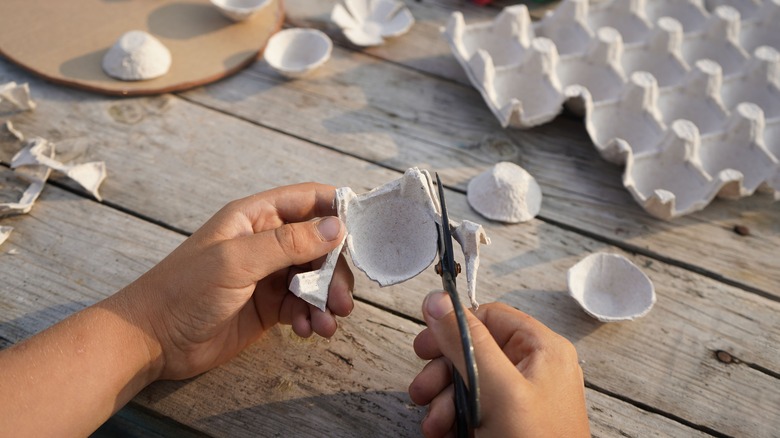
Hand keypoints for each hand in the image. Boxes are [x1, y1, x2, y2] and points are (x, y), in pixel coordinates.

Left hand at [118, 183, 353, 380]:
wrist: (153, 340)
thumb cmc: (186, 290)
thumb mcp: (237, 261)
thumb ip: (287, 243)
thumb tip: (336, 227)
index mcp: (255, 217)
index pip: (307, 200)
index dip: (337, 209)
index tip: (365, 229)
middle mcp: (266, 242)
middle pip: (319, 245)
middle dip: (335, 271)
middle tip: (342, 299)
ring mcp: (268, 275)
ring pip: (315, 279)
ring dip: (327, 300)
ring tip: (328, 324)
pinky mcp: (269, 307)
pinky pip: (303, 306)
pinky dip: (312, 318)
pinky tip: (309, 332)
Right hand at [409, 292, 589, 436]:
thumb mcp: (497, 389)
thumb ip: (467, 342)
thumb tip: (438, 300)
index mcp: (541, 348)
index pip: (489, 317)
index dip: (453, 327)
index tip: (425, 345)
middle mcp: (533, 367)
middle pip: (473, 349)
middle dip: (443, 372)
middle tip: (421, 390)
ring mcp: (521, 397)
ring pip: (468, 380)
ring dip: (443, 400)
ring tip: (433, 424)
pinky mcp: (509, 421)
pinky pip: (473, 407)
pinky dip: (453, 418)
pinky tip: (444, 434)